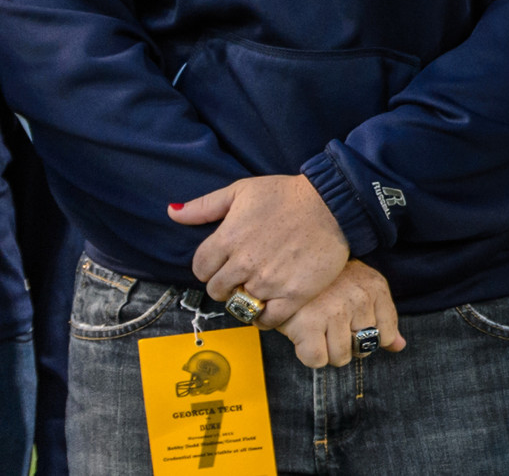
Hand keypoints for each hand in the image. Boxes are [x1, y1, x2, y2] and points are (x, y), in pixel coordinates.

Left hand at [171, 175, 349, 328]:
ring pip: (240, 305)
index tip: (224, 265)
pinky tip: (270, 306)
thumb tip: (172, 212)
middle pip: (218, 290)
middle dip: (226, 285)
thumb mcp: (243, 190)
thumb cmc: (288, 194)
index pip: (200, 269)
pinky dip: (264, 317)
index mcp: (228, 238)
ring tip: (259, 288)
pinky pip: (267, 319)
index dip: (210, 268)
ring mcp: (269, 280)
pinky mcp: (293, 294)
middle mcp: (244, 263)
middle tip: (242, 277)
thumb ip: (205, 206)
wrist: (335, 203)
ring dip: (246, 299)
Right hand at [268, 260, 404, 368]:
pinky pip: (317, 360)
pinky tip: (304, 336)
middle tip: (330, 326)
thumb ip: (383, 318)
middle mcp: (359, 299)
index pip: (386, 334)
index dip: (368, 338)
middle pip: (363, 349)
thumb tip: (399, 347)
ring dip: (327, 351)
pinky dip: (309, 355)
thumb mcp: (362, 290)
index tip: (352, 325)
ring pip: (340, 358)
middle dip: (346, 345)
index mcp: (376, 288)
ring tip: (317, 329)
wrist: (288, 266)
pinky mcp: (308, 324)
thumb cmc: (328, 283)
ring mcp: (334, 311)